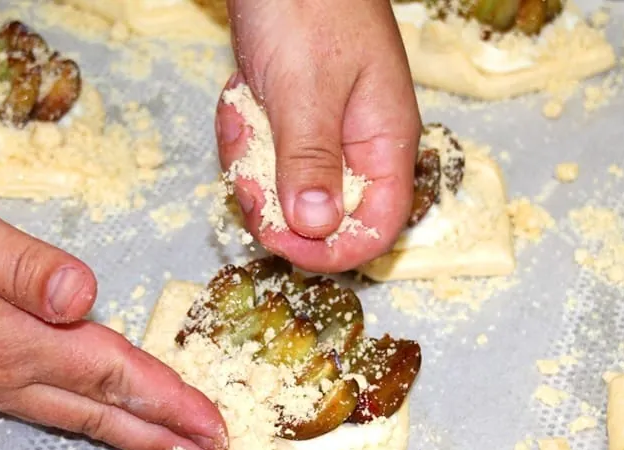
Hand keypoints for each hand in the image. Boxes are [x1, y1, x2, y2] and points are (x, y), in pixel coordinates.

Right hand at [0, 168, 227, 449]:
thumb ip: (26, 269)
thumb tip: (87, 296)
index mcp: (15, 341)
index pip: (113, 374)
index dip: (169, 400)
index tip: (214, 427)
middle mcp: (5, 375)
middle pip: (103, 410)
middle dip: (165, 434)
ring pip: (75, 418)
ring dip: (131, 435)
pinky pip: (44, 411)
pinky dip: (86, 421)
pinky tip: (96, 421)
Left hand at [215, 0, 420, 273]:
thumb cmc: (309, 6)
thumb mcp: (307, 90)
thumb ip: (312, 162)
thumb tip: (319, 230)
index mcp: (385, 143)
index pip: (376, 229)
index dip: (331, 251)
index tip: (281, 242)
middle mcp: (360, 148)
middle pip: (322, 218)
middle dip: (272, 203)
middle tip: (242, 174)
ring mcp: (325, 134)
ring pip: (284, 189)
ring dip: (250, 162)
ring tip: (241, 111)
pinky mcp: (294, 122)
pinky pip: (265, 156)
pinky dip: (243, 135)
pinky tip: (238, 99)